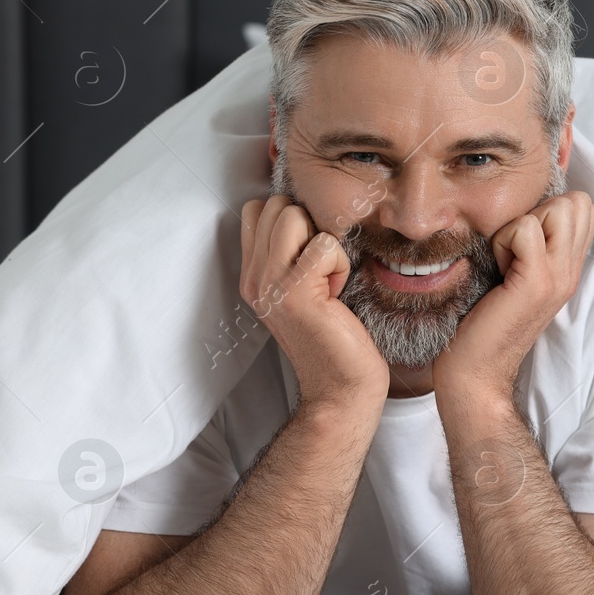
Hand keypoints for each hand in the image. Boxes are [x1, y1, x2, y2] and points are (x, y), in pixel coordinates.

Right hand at [239, 195, 389, 412]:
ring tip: (329, 281)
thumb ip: (293, 253)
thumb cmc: (335, 337)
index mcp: (252, 275)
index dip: (291, 218)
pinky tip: (338, 294)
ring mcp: (269, 284)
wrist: (341, 388)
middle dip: (308, 226)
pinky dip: (340, 264)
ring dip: (324, 244)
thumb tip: (308, 211)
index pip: (256, 210)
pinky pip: (324, 244)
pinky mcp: (294, 292)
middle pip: (275, 206)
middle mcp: (253, 278)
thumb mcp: (304, 288)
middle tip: (321, 270)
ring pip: (294, 216)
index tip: (310, 254)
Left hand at [434, 191, 593, 396]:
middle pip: (578, 202)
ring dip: (522, 225)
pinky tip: (497, 270)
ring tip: (507, 259)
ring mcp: (560, 277)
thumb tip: (525, 211)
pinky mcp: (536, 282)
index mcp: (570, 268)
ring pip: (559, 208)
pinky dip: (504, 240)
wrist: (476, 371)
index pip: (585, 208)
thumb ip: (533, 247)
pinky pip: (525, 229)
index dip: (550, 210)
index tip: (524, 243)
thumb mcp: (518, 276)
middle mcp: (572, 271)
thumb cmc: (484, 322)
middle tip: (516, 250)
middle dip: (540, 212)